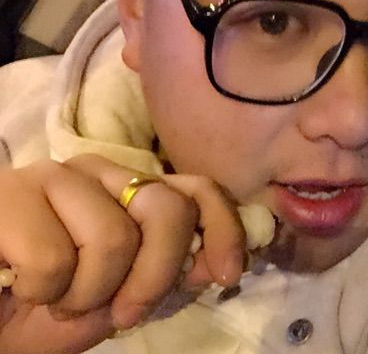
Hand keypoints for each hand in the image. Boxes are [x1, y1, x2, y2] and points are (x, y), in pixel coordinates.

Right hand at [0, 155, 245, 353]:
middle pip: (168, 209)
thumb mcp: (117, 302)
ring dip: (87, 295)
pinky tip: (20, 285)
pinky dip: (41, 293)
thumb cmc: (42, 310)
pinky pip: (54, 260)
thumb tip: (220, 261)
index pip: (196, 190)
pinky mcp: (10, 194)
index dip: (223, 227)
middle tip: (121, 313)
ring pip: (114, 238)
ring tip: (56, 298)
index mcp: (130, 191)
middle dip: (154, 277)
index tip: (229, 273)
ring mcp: (56, 175)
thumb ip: (167, 276)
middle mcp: (101, 171)